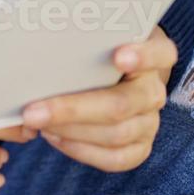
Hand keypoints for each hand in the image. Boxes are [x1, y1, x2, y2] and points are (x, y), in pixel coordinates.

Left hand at [19, 25, 176, 171]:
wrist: (119, 72)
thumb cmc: (99, 49)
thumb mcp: (99, 36)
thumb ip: (84, 37)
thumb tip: (39, 40)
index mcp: (154, 55)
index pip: (161, 53)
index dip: (143, 56)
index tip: (119, 56)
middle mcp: (154, 91)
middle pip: (121, 104)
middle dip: (72, 110)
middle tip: (32, 111)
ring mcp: (150, 122)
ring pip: (115, 135)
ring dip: (70, 131)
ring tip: (37, 122)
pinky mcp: (141, 147)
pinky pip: (115, 158)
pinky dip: (80, 150)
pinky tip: (54, 137)